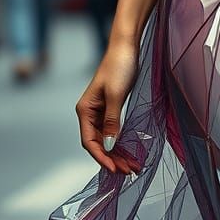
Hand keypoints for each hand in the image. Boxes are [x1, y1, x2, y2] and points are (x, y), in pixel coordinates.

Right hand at [75, 37, 140, 174]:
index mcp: (85, 110)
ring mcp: (101, 112)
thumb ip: (112, 121)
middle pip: (98, 144)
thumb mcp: (116, 95)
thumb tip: (109, 145)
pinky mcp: (111, 109)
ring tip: (133, 167)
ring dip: (119, 154)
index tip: (115, 170)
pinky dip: (122, 143)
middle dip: (113, 159)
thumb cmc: (119, 67)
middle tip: (129, 172)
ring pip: (107, 140)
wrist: (127, 47)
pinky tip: (131, 152)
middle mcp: (90, 113)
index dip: (102, 158)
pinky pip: (114, 132)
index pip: (89, 142)